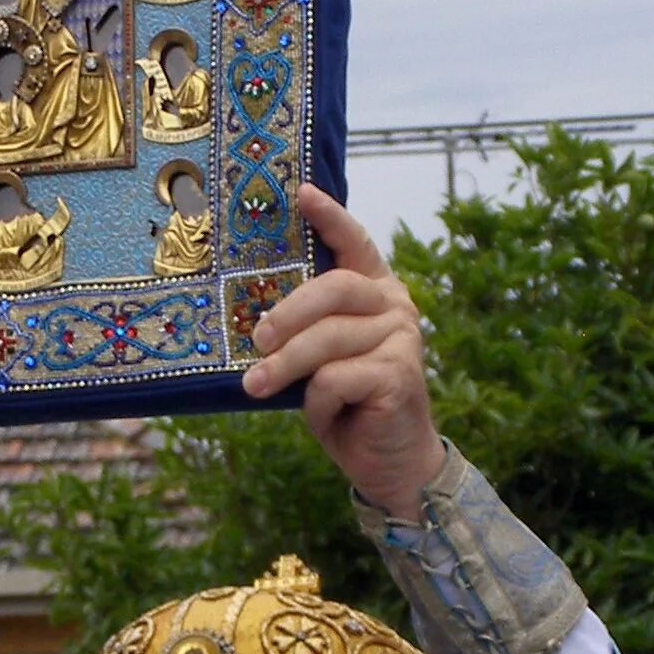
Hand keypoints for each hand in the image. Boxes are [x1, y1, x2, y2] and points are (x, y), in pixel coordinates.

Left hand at [241, 183, 443, 519]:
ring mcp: (401, 338)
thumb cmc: (345, 403)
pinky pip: (335, 378)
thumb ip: (303, 330)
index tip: (300, 193)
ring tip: (256, 387)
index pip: (354, 243)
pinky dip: (316, 401)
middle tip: (256, 340)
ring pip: (327, 340)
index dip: (330, 217)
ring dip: (285, 367)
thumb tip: (252, 318)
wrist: (388, 460)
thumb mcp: (319, 359)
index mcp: (373, 291)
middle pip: (333, 289)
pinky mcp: (399, 374)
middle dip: (287, 314)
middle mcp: (393, 305)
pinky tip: (324, 414)